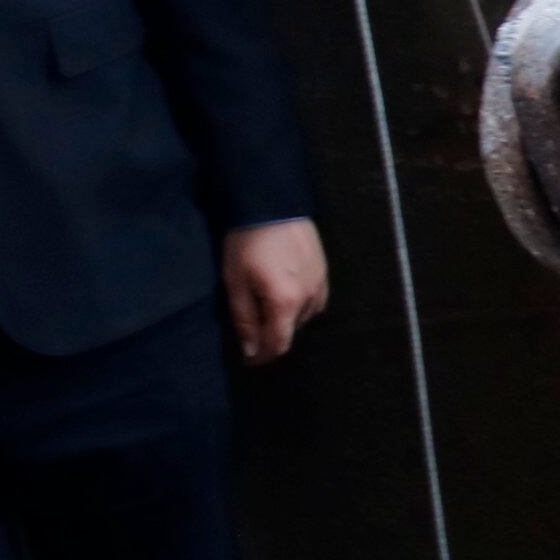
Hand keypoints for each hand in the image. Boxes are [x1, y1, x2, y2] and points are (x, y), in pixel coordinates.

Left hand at [221, 218, 327, 363]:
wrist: (272, 202)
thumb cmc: (247, 240)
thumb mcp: (235, 281)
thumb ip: (244, 319)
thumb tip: (251, 349)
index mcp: (285, 303)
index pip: (278, 344)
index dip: (262, 356)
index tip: (247, 358)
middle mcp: (309, 299)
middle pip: (291, 332)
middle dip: (271, 335)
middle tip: (250, 325)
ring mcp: (321, 285)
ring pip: (303, 317)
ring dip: (285, 319)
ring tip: (264, 304)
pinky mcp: (325, 272)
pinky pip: (314, 301)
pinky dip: (298, 305)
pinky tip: (284, 292)